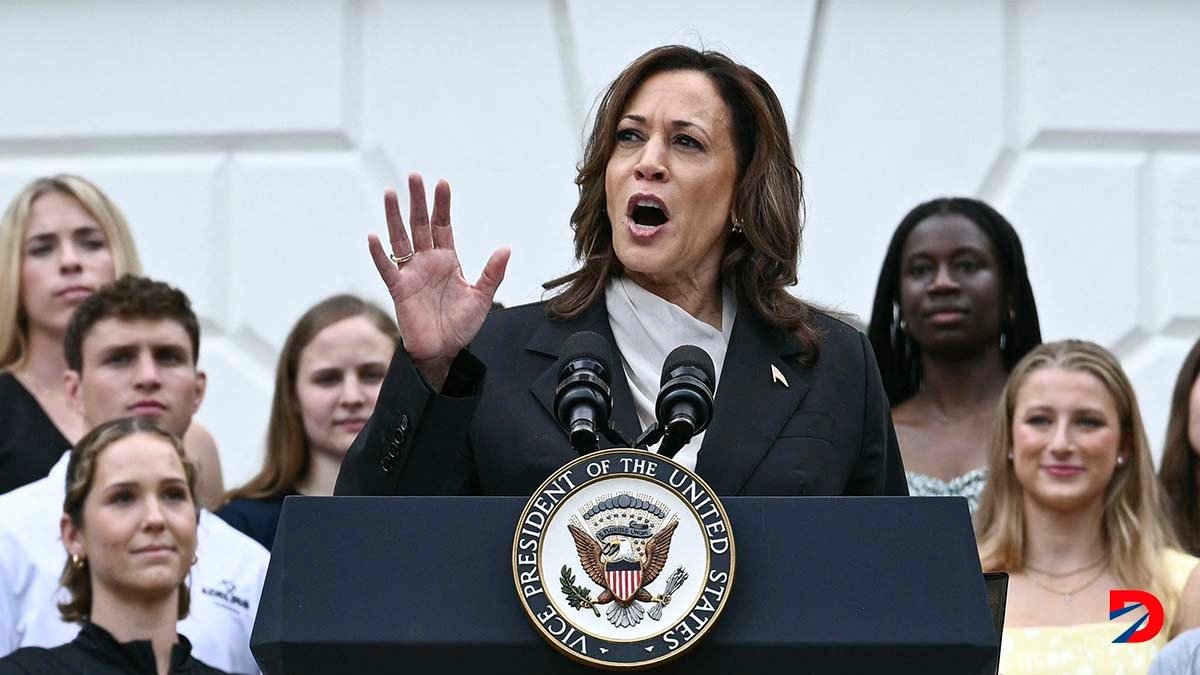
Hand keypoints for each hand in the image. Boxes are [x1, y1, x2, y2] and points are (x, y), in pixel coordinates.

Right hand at [368, 173, 509, 390]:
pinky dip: (379, 254)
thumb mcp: (482, 298)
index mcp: (448, 260)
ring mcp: (411, 274)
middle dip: (417, 201)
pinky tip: (374, 237)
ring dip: (394, 217)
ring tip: (390, 194)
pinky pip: (386, 269)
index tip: (442, 183)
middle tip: (414, 177)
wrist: (444, 351)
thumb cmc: (461, 326)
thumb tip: (505, 249)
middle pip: (419, 225)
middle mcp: (427, 262)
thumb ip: (492, 273)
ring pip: (400, 239)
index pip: (443, 226)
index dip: (442, 205)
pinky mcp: (399, 290)